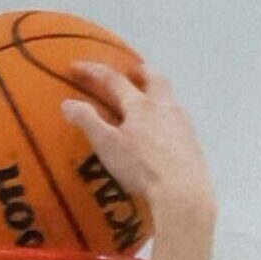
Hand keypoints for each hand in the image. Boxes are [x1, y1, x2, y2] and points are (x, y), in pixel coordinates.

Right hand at [62, 63, 215, 227]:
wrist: (182, 192)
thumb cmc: (141, 169)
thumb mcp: (108, 146)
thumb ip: (88, 123)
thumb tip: (66, 104)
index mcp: (140, 105)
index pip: (114, 80)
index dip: (93, 71)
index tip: (76, 67)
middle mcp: (164, 105)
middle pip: (154, 77)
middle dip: (140, 70)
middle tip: (133, 71)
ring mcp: (183, 122)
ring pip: (170, 96)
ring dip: (159, 91)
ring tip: (151, 99)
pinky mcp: (193, 141)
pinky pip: (180, 119)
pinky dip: (170, 116)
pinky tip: (167, 131)